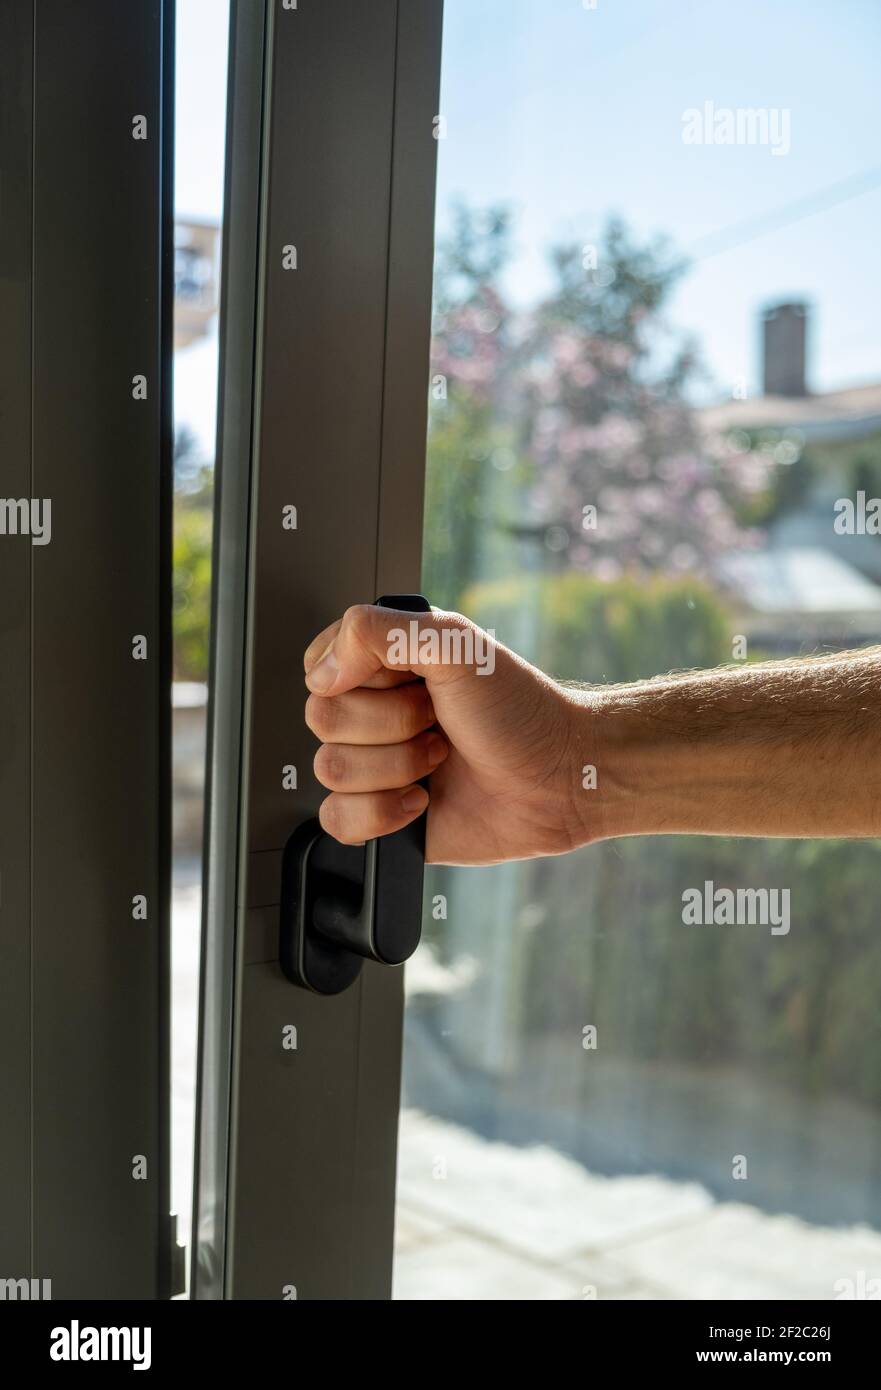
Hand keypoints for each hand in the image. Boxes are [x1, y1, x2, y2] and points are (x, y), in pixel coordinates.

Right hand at [303, 605, 586, 864]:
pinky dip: (381, 813)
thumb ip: (375, 631)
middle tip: (438, 719)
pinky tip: (422, 800)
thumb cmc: (520, 711)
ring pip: (330, 769)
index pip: (320, 667)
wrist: (560, 778)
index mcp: (383, 665)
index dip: (361, 677)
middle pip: (323, 719)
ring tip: (440, 757)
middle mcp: (374, 713)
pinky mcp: (381, 815)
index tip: (411, 678)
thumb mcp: (453, 642)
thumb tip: (321, 672)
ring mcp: (375, 765)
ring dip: (396, 766)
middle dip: (391, 723)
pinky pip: (336, 820)